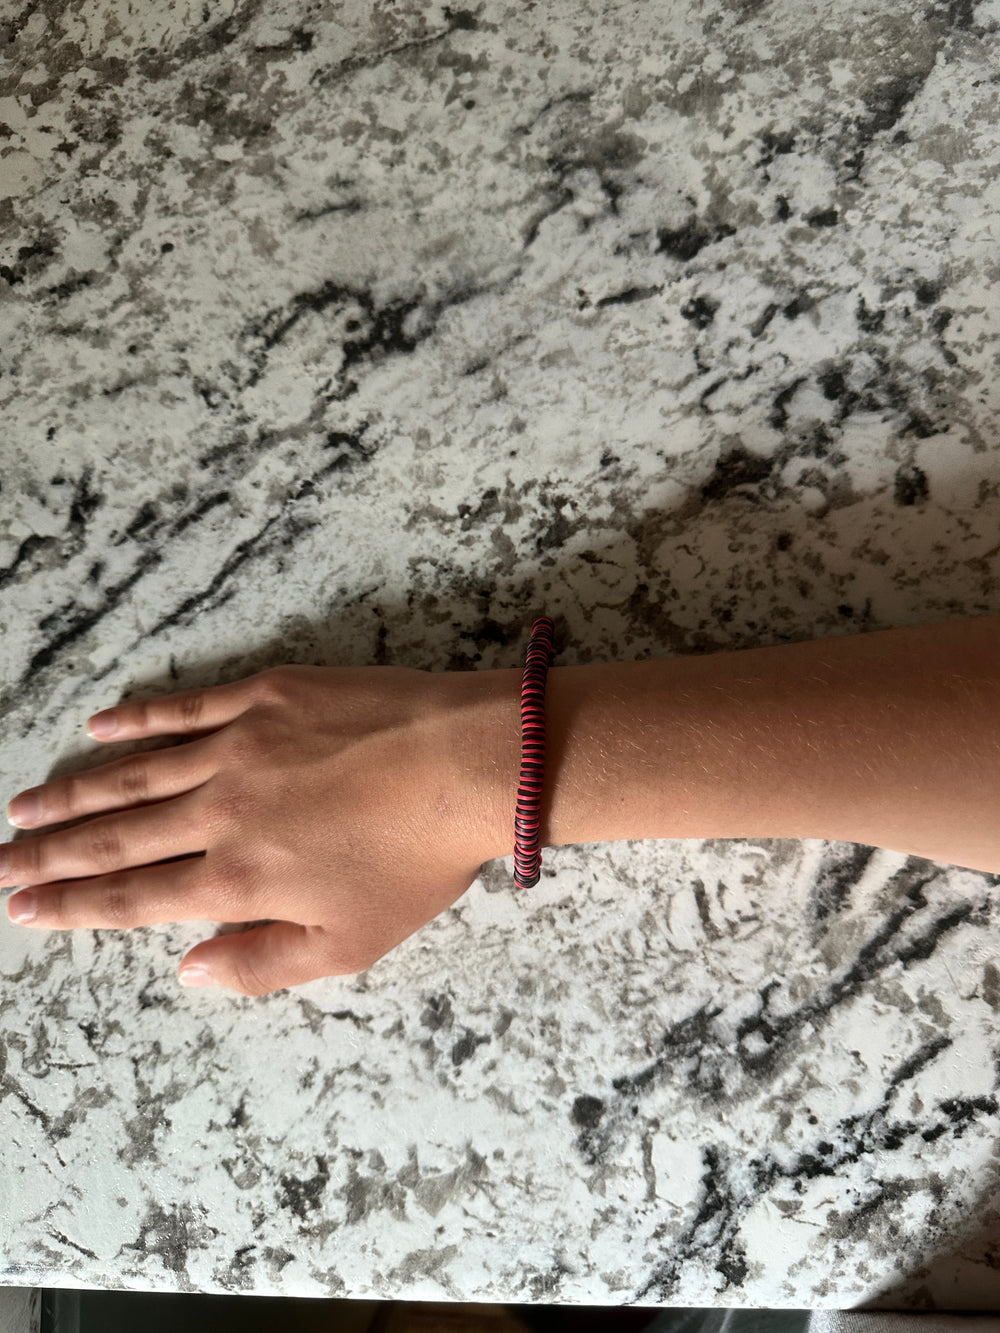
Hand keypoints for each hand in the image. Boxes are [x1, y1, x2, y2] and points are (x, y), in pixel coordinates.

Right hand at [2, 665, 513, 995]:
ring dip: (74, 792)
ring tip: (23, 806)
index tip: (22, 908)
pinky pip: (184, 709)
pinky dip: (136, 720)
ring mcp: (239, 746)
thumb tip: (186, 972)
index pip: (133, 897)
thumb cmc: (418, 862)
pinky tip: (97, 726)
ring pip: (134, 773)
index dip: (72, 906)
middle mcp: (221, 812)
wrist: (468, 764)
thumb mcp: (350, 945)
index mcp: (238, 878)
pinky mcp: (265, 695)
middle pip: (116, 837)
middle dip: (50, 854)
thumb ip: (261, 963)